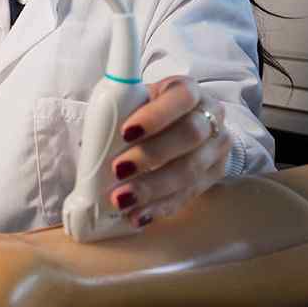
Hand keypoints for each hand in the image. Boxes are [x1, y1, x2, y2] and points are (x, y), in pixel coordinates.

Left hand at [109, 76, 230, 228]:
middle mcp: (210, 117)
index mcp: (188, 91)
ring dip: (153, 188)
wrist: (192, 125)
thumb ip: (123, 111)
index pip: (181, 98)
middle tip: (118, 170)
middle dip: (151, 156)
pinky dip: (160, 206)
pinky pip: (189, 195)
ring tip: (122, 200)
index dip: (155, 116)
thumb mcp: (140, 100)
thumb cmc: (153, 110)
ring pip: (190, 170)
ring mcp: (216, 148)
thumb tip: (91, 141)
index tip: (125, 132)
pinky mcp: (214, 176)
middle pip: (189, 136)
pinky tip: (138, 215)